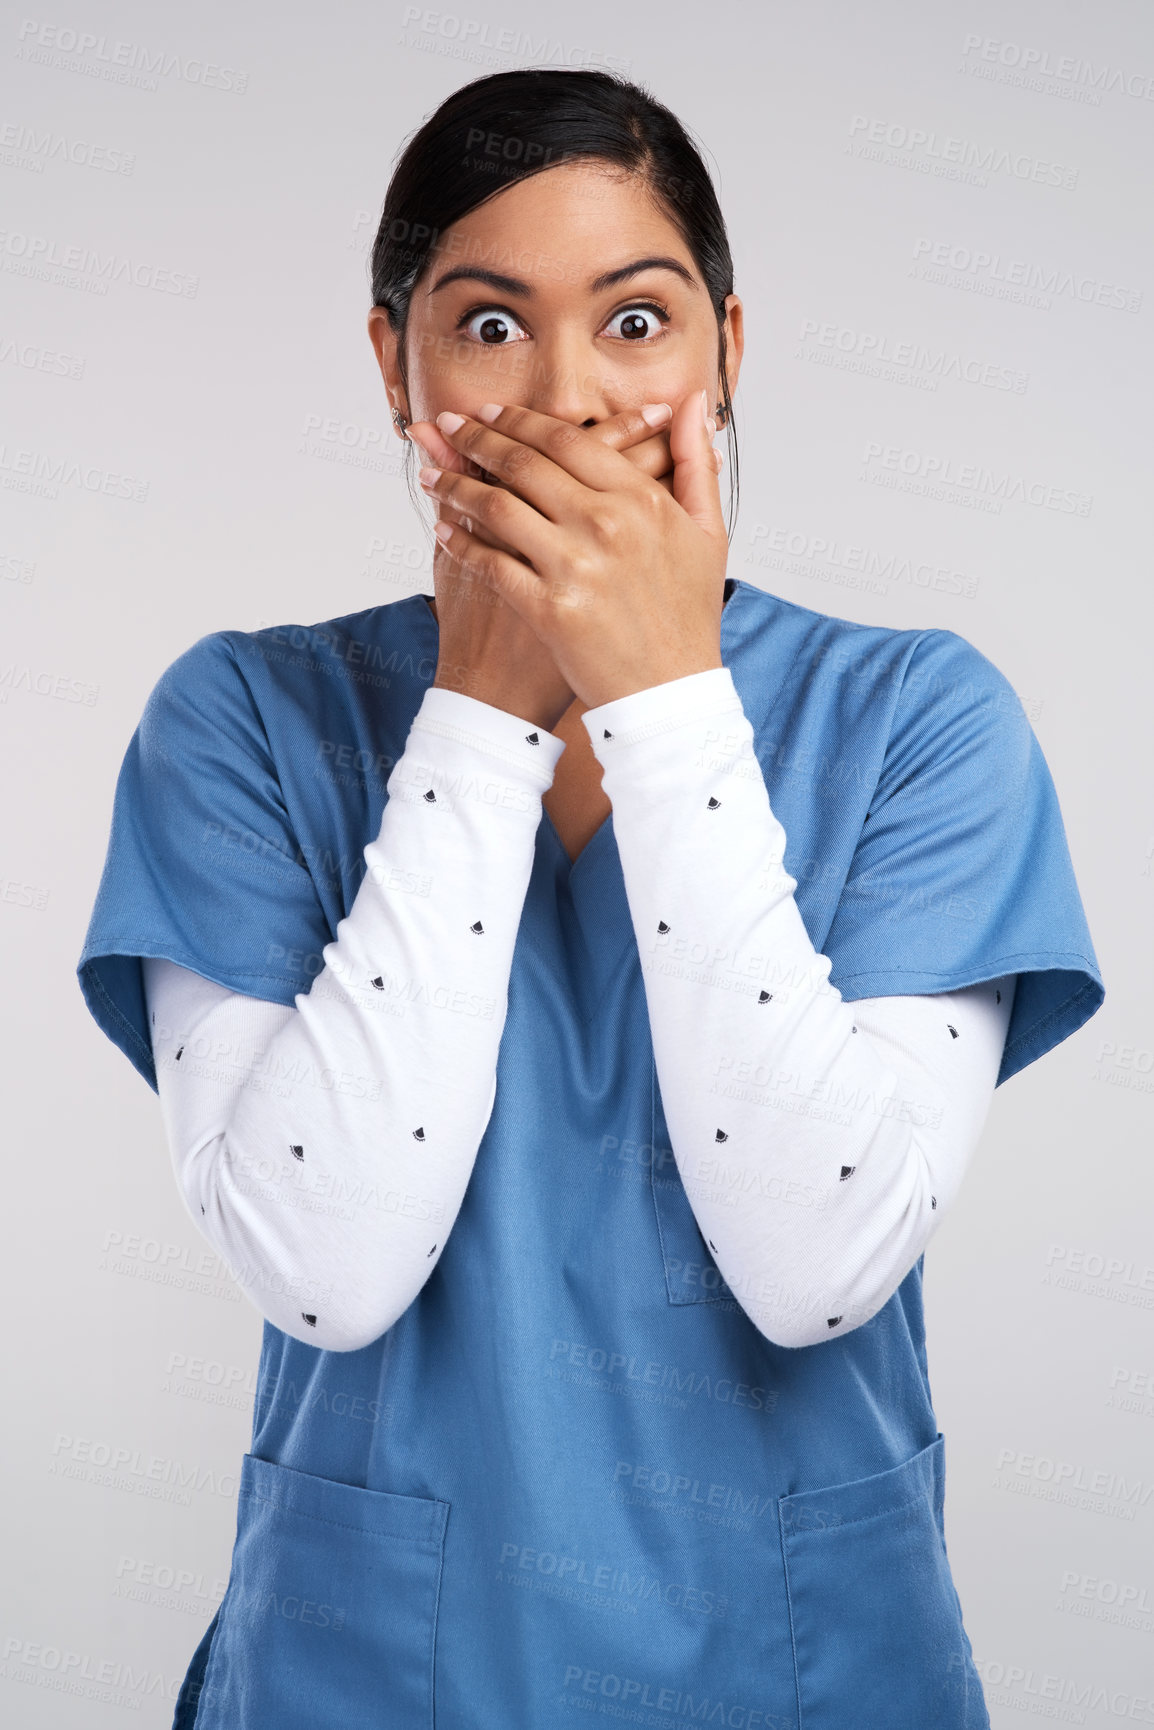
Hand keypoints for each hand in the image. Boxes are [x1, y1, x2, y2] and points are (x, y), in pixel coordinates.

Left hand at [414, 390, 727, 708]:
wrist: (671, 692)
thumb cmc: (689, 614)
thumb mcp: (708, 533)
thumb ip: (694, 463)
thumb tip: (694, 404)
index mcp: (641, 500)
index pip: (568, 440)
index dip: (521, 421)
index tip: (492, 412)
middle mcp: (606, 525)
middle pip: (524, 464)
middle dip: (477, 439)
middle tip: (448, 426)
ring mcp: (574, 567)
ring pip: (498, 506)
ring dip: (456, 484)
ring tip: (433, 474)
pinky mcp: (548, 608)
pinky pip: (490, 563)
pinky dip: (461, 542)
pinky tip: (444, 530)